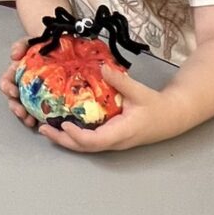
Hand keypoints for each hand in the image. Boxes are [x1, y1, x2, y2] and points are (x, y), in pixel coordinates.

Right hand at [0, 37, 36, 128]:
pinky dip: (40, 118)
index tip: (14, 92)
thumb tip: (14, 55)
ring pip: (25, 108)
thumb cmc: (44, 45)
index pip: (6, 82)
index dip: (7, 88)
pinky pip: (40, 111)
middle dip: (16, 108)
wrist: (59, 48)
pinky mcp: (45, 100)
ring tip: (31, 122)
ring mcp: (33, 94)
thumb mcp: (30, 41)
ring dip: (25, 117)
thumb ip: (20, 45)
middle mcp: (22, 85)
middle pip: (14, 100)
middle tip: (22, 113)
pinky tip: (44, 122)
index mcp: (17, 72)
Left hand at [37, 64, 170, 151]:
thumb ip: (121, 81)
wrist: (170, 117)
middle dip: (63, 140)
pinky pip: (90, 139)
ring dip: (66, 139)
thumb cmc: (156, 106)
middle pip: (85, 147)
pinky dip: (75, 135)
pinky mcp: (111, 136)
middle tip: (43, 129)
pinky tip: (63, 125)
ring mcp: (112, 141)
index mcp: (122, 132)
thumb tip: (103, 68)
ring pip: (86, 145)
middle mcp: (114, 141)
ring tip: (46, 128)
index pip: (96, 140)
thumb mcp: (140, 92)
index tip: (62, 125)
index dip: (77, 135)